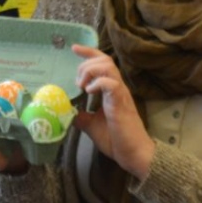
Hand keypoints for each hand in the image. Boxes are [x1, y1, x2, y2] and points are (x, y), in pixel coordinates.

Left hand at [72, 44, 154, 180]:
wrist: (133, 154)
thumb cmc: (116, 140)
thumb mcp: (92, 125)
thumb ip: (82, 116)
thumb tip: (68, 112)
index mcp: (112, 90)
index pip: (102, 62)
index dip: (89, 52)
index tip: (74, 48)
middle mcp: (118, 87)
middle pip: (104, 60)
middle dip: (86, 64)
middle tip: (77, 81)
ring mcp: (120, 93)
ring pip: (108, 67)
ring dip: (91, 71)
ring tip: (83, 86)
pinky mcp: (120, 102)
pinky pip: (111, 83)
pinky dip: (97, 83)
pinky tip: (89, 92)